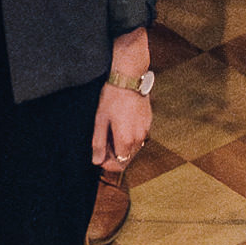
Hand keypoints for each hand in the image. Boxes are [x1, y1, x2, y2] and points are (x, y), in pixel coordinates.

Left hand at [94, 35, 159, 170]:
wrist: (129, 79)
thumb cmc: (112, 98)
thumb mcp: (100, 121)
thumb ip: (98, 144)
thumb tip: (97, 161)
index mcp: (126, 141)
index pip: (119, 165)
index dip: (108, 164)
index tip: (100, 157)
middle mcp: (139, 139)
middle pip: (127, 158)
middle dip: (115, 156)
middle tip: (103, 142)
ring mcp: (145, 130)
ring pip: (134, 148)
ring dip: (122, 146)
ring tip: (111, 132)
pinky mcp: (148, 122)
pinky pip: (139, 137)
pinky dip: (130, 137)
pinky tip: (121, 124)